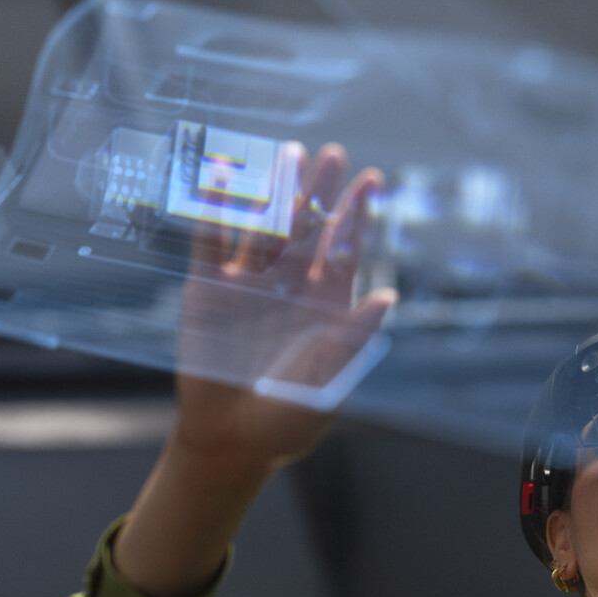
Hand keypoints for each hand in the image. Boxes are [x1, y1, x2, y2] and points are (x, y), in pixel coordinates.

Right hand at [173, 141, 394, 473]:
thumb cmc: (288, 421)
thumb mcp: (329, 381)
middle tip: (333, 153)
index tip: (373, 180)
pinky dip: (219, 212)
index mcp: (324, 306)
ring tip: (289, 154)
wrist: (231, 443)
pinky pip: (213, 243)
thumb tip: (389, 295)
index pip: (343, 250)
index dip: (357, 215)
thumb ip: (354, 337)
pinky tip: (228, 178)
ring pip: (264, 228)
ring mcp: (248, 286)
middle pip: (307, 229)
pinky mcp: (208, 291)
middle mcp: (289, 288)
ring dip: (275, 192)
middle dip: (320, 192)